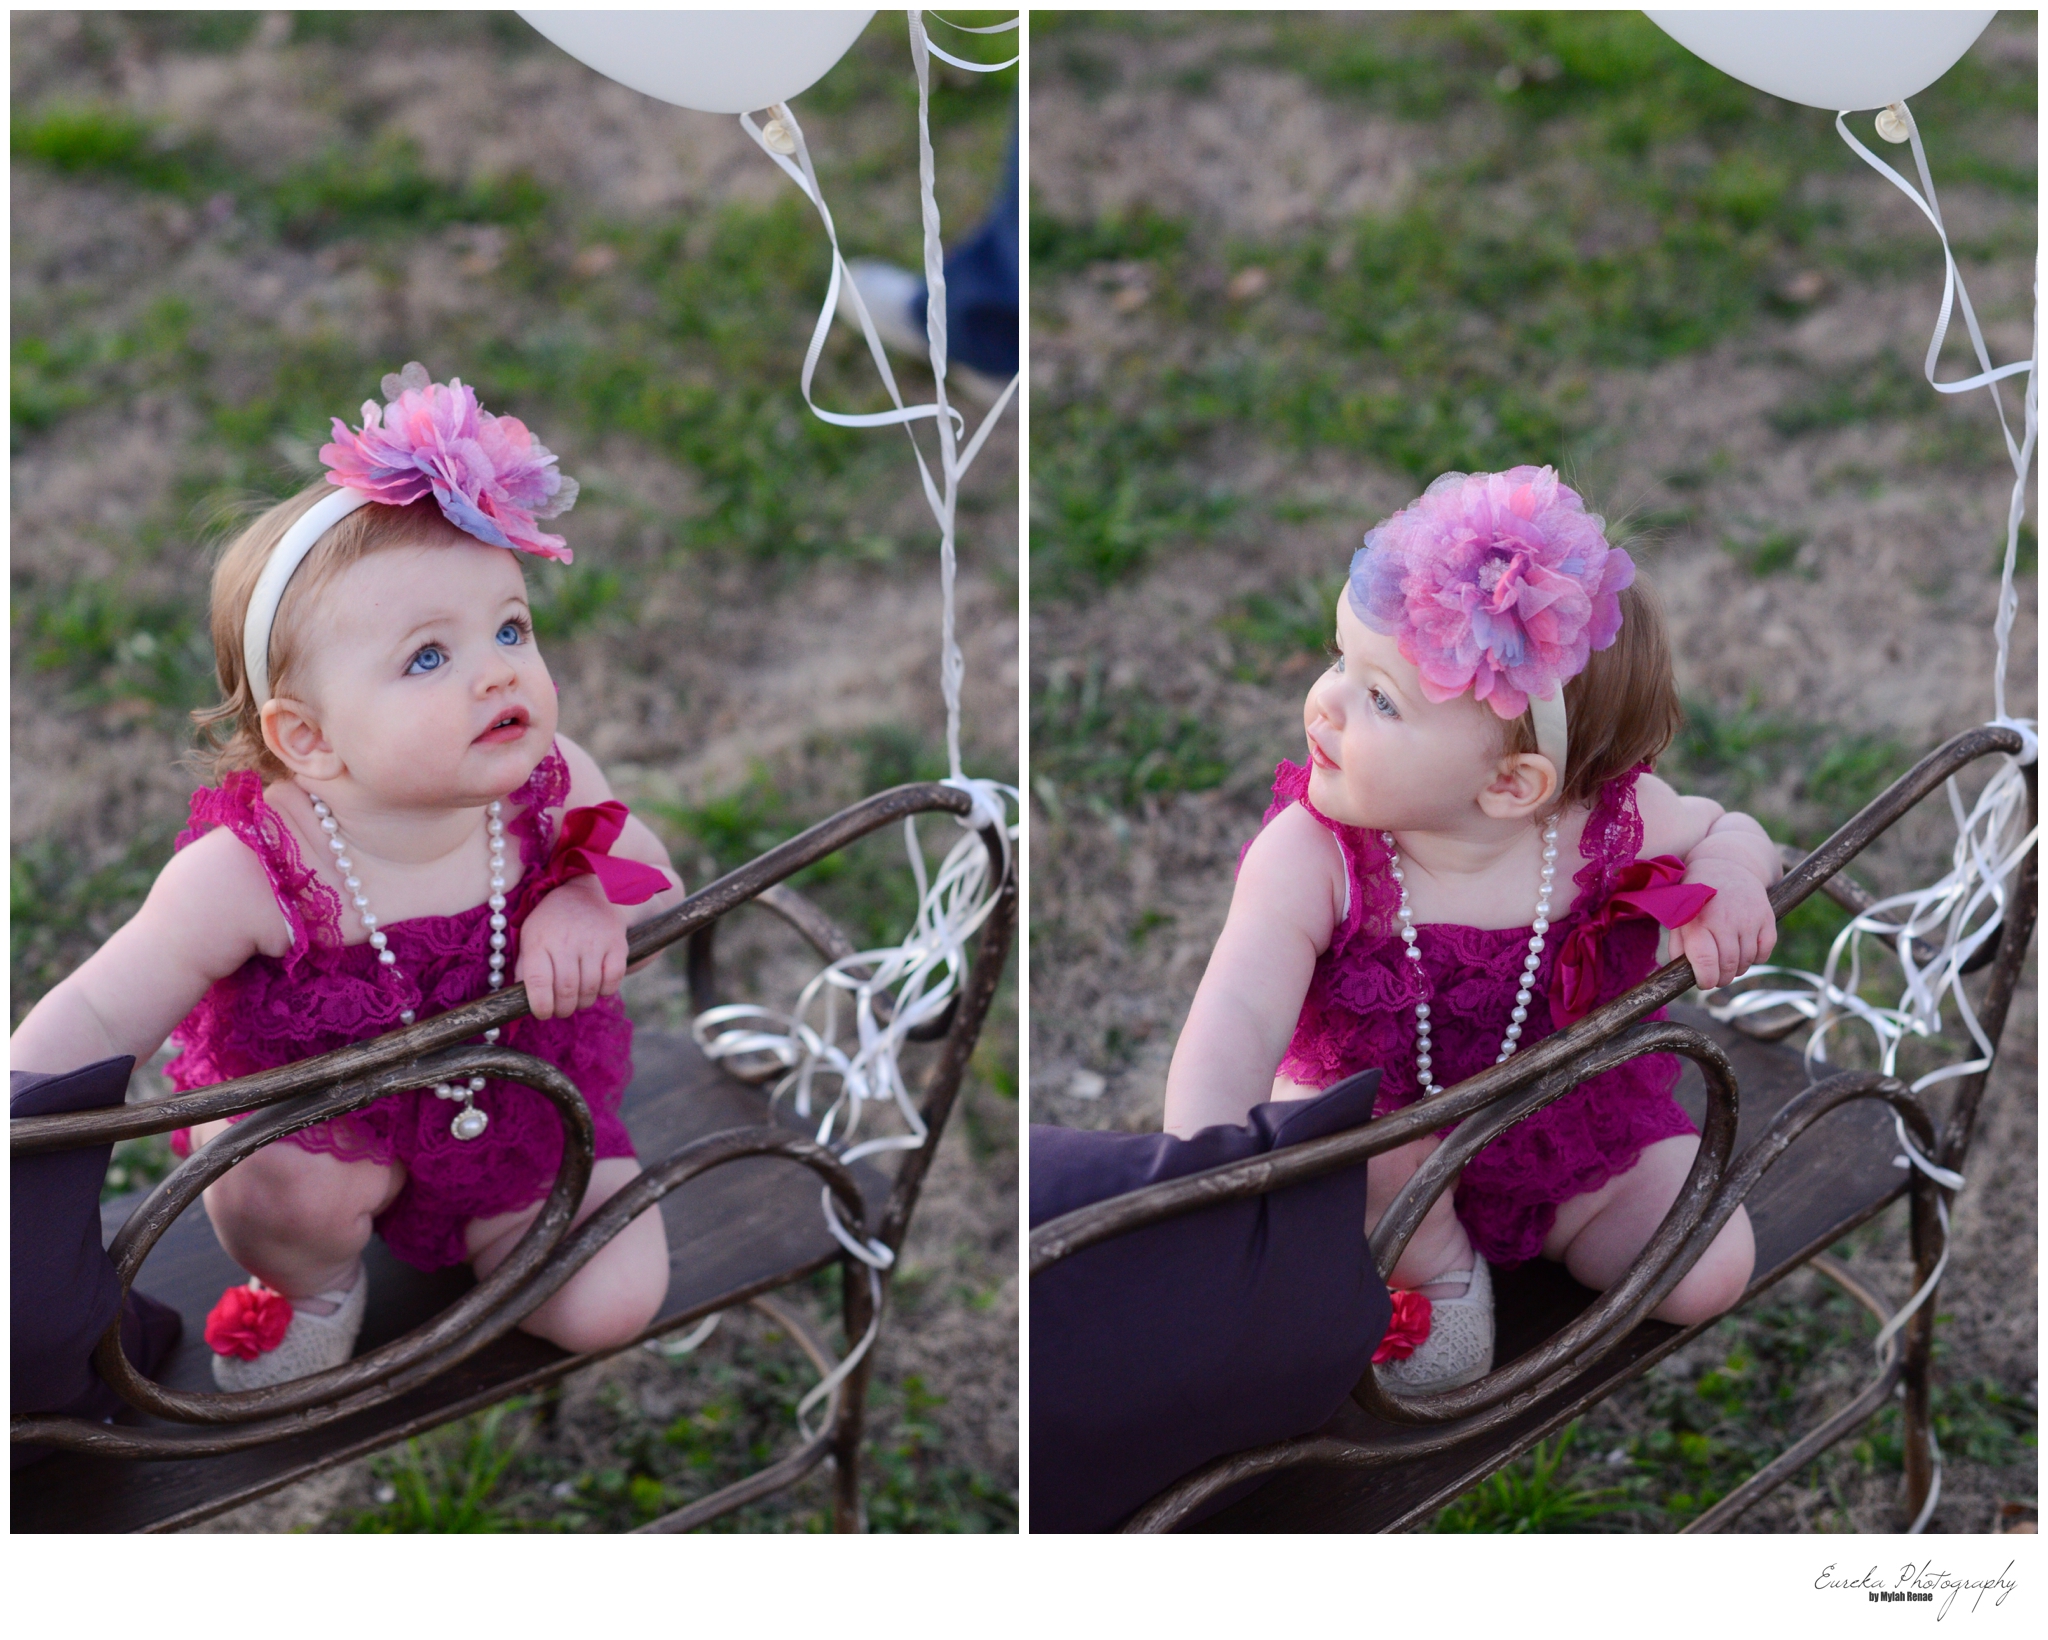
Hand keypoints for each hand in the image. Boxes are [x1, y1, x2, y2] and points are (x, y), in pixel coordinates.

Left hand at [516, 874, 628, 1019]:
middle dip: (563, 1009)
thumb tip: (522, 999)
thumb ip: (525, 967)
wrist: (586, 892)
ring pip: (589, 988)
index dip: (540, 1005)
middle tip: (561, 1011)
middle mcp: (566, 941)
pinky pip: (613, 978)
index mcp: (540, 941)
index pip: (538, 982)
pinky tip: (598, 988)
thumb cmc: (553, 922)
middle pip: (566, 990)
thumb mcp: (530, 937)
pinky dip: (605, 991)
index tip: (542, 1013)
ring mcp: (594, 942)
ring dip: (583, 1002)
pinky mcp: (617, 943)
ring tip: (578, 1001)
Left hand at [1671, 855, 1776, 990]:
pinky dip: (1756, 957)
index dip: (1705, 979)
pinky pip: (1764, 951)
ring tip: (1727, 961)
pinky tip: (1745, 950)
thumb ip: (1679, 945)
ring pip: (1746, 961)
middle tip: (1716, 976)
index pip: (1705, 962)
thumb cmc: (1697, 896)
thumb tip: (1681, 974)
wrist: (1726, 865)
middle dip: (1721, 978)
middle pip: (1727, 966)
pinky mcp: (1767, 917)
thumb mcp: (1680, 916)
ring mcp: (1748, 918)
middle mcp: (1724, 920)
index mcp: (1698, 920)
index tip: (1704, 982)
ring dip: (1737, 968)